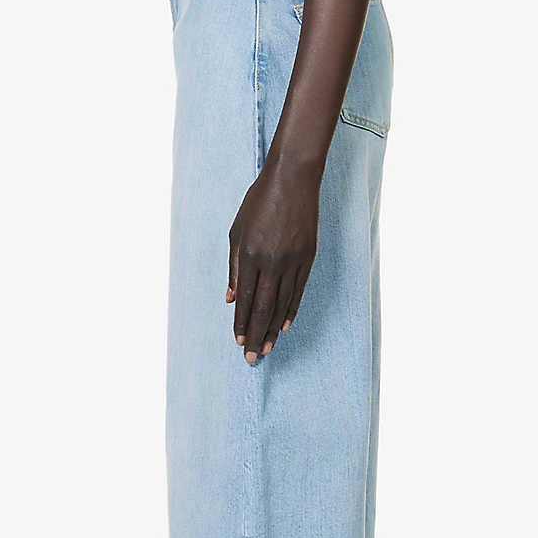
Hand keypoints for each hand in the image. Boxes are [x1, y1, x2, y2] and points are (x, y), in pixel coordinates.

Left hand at [226, 159, 320, 363]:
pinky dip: (291, 310)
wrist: (293, 179)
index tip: (239, 342)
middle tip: (253, 358)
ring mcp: (292, 261)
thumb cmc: (259, 202)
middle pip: (263, 308)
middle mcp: (272, 261)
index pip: (244, 298)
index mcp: (250, 254)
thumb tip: (229, 299)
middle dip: (256, 335)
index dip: (241, 323)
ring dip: (274, 329)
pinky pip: (298, 291)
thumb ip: (234, 267)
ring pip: (282, 304)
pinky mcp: (308, 257)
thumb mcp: (237, 231)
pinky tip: (285, 326)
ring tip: (269, 348)